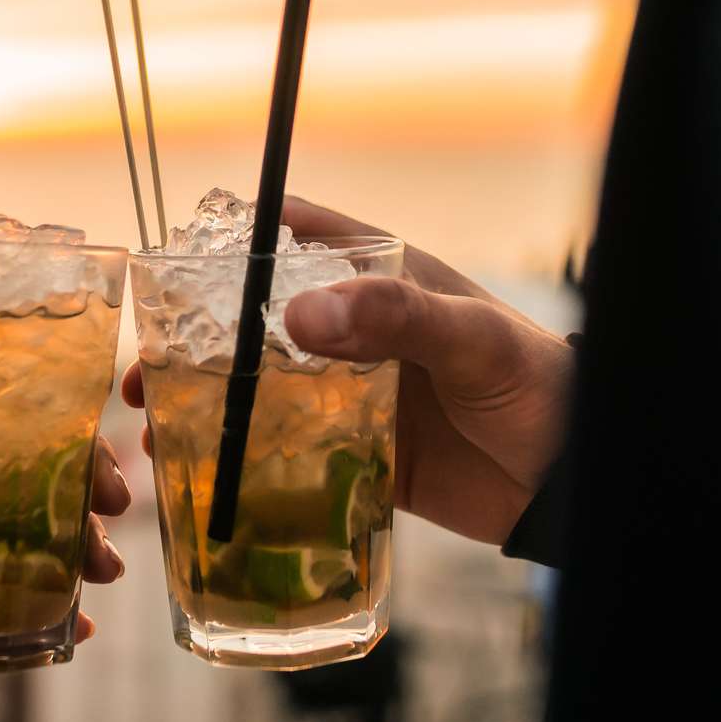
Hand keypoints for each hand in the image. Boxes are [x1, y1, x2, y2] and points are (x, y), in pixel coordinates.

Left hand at [0, 406, 130, 718]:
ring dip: (75, 547)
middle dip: (79, 486)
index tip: (90, 445)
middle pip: (25, 472)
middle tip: (111, 511)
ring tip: (104, 572)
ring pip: (27, 533)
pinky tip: (77, 630)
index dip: (49, 422)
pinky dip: (48, 614)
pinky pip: (6, 602)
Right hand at [122, 195, 570, 545]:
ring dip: (209, 398)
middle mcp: (358, 328)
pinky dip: (242, 456)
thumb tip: (299, 317)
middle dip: (198, 333)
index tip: (178, 260)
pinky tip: (202, 470)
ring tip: (156, 421)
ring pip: (262, 382)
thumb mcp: (471, 341)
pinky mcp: (355, 449)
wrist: (572, 487)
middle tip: (148, 364)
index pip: (297, 234)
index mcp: (383, 278)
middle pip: (260, 315)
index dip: (236, 237)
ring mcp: (352, 390)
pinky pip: (286, 448)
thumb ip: (394, 319)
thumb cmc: (539, 388)